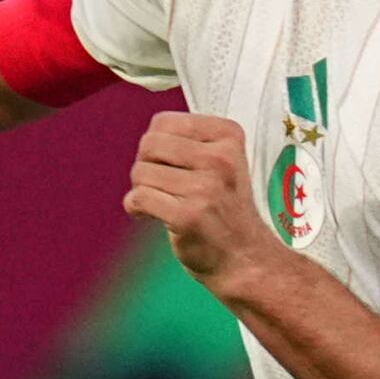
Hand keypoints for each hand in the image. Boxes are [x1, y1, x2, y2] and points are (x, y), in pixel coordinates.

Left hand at [124, 112, 280, 285]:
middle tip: (158, 184)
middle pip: (148, 144)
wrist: (244, 257)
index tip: (168, 164)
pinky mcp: (188, 216)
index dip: (156, 144)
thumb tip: (149, 135)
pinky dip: (135, 207)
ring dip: (141, 189)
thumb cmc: (225, 208)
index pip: (163, 121)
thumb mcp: (223, 161)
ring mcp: (206, 188)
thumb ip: (191, 141)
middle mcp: (221, 159)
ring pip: (140, 172)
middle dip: (144, 165)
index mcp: (229, 136)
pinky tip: (149, 215)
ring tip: (160, 201)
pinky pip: (139, 198)